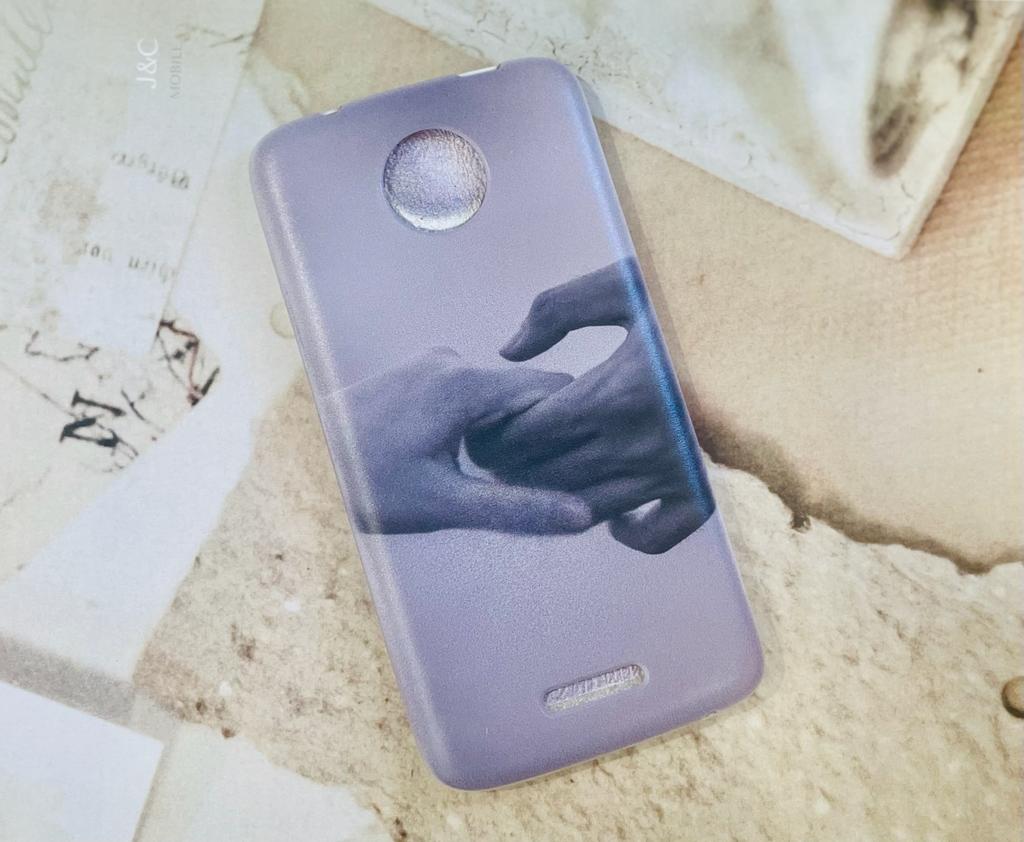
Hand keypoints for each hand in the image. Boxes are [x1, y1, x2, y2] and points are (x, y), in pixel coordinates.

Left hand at [337, 347, 591, 534]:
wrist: (296, 459)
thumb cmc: (362, 483)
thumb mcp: (443, 504)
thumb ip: (517, 508)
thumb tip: (583, 516)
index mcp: (465, 385)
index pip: (554, 389)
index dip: (568, 429)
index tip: (562, 467)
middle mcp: (453, 362)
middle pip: (526, 392)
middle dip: (533, 435)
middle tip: (519, 482)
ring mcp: (434, 363)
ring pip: (498, 394)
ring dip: (501, 431)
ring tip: (478, 475)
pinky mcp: (419, 372)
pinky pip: (470, 392)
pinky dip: (476, 422)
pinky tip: (454, 458)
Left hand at [466, 259, 712, 552]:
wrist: (787, 319)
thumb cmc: (700, 294)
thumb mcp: (626, 284)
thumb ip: (557, 310)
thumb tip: (509, 351)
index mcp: (614, 391)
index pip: (528, 433)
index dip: (494, 435)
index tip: (484, 428)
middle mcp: (639, 443)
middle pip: (547, 475)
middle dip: (510, 468)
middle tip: (495, 455)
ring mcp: (672, 472)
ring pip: (587, 506)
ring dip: (549, 498)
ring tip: (533, 478)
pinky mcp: (705, 489)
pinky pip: (657, 534)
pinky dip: (626, 532)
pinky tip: (610, 512)